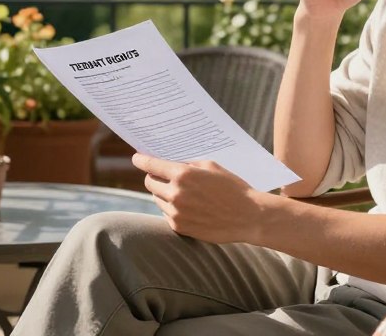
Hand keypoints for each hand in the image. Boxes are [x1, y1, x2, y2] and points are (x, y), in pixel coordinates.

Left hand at [132, 153, 264, 244]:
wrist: (249, 217)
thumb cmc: (232, 187)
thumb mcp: (211, 167)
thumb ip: (187, 164)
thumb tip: (169, 162)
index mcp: (183, 175)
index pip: (151, 164)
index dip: (141, 160)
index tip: (136, 158)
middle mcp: (176, 194)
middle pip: (149, 182)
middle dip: (153, 176)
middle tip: (161, 174)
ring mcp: (176, 212)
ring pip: (157, 198)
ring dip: (163, 193)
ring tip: (182, 192)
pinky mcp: (180, 227)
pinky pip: (166, 213)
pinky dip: (171, 208)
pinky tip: (188, 206)